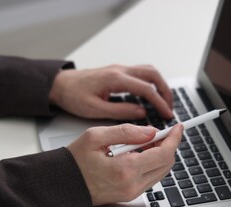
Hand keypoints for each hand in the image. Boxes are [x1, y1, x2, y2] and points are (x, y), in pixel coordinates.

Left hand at [49, 64, 172, 119]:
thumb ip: (120, 110)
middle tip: (169, 108)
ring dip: (160, 85)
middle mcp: (120, 70)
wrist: (60, 84)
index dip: (159, 102)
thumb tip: (141, 112)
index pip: (146, 89)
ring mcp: (120, 69)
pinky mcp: (118, 72)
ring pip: (149, 71)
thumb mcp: (95, 109)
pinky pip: (141, 73)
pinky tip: (151, 95)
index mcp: (115, 79)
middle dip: (165, 91)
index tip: (167, 114)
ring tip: (163, 102)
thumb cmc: (73, 95)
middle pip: (152, 75)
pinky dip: (151, 83)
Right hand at [67, 123, 182, 205]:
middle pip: (166, 163)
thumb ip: (127, 131)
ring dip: (160, 154)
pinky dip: (152, 163)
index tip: (177, 128)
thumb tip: (151, 131)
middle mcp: (132, 184)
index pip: (163, 153)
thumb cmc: (75, 161)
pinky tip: (140, 153)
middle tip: (160, 132)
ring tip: (146, 141)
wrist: (64, 185)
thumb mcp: (96, 136)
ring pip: (161, 171)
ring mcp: (132, 192)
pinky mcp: (130, 194)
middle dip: (168, 145)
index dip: (174, 138)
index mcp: (125, 168)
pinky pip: (151, 178)